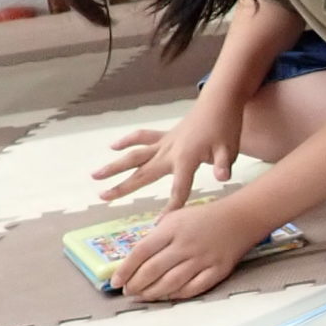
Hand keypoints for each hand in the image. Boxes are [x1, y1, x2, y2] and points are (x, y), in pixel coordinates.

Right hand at [95, 101, 243, 208]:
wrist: (219, 102)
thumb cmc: (226, 127)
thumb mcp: (229, 149)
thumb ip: (223, 165)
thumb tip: (222, 178)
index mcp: (187, 159)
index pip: (179, 189)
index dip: (172, 207)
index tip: (160, 224)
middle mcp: (170, 152)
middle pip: (143, 173)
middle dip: (123, 187)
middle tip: (103, 197)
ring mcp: (165, 142)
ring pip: (135, 155)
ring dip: (115, 165)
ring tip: (95, 175)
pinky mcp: (164, 135)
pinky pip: (142, 137)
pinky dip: (127, 141)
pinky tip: (113, 146)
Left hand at [115, 198, 257, 301]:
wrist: (240, 218)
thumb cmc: (204, 217)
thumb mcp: (176, 216)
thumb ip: (157, 234)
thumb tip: (136, 258)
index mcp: (172, 229)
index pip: (141, 252)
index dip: (125, 269)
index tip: (115, 281)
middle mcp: (186, 245)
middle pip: (153, 270)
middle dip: (136, 284)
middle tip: (128, 291)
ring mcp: (202, 259)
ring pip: (171, 283)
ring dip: (152, 293)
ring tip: (142, 296)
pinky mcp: (217, 271)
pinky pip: (193, 288)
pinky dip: (177, 295)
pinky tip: (167, 296)